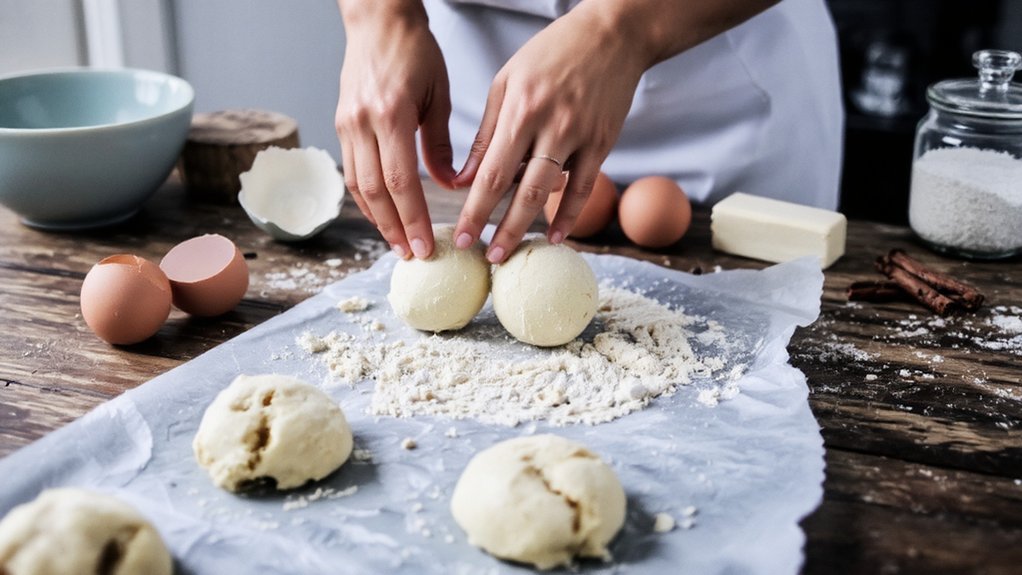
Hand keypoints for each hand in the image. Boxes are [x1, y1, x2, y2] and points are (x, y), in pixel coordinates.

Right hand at [336, 1, 455, 258]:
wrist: (377, 20)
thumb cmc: (415, 50)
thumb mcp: (439, 94)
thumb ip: (440, 144)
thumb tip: (449, 187)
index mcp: (390, 114)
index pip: (400, 181)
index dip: (412, 218)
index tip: (425, 245)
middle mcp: (362, 123)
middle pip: (374, 192)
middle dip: (394, 229)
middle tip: (412, 255)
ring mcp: (346, 125)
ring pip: (357, 186)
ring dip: (377, 220)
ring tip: (397, 244)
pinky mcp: (341, 125)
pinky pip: (351, 172)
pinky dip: (366, 199)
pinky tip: (381, 215)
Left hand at [450, 4, 649, 262]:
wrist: (612, 35)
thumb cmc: (552, 54)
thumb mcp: (507, 83)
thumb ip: (487, 133)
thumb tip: (464, 180)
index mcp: (520, 110)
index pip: (490, 172)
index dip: (475, 210)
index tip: (462, 236)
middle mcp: (550, 126)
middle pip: (518, 191)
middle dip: (498, 229)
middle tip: (484, 258)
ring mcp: (580, 136)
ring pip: (549, 193)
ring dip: (527, 228)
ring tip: (508, 253)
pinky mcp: (603, 142)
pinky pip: (585, 187)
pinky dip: (570, 214)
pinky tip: (557, 237)